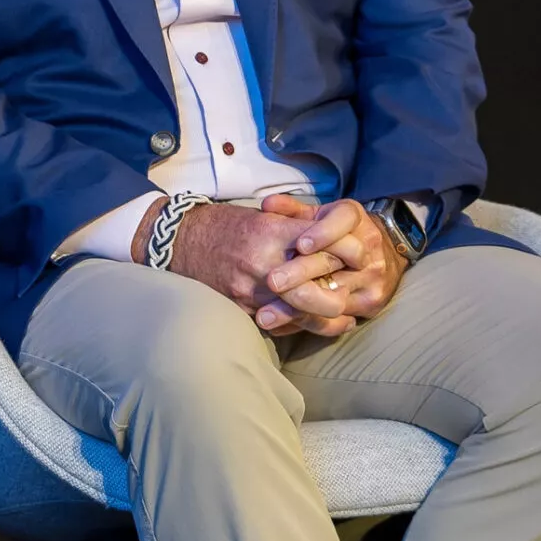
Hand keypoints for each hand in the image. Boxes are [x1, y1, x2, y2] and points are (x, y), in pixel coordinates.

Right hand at [134, 198, 355, 337]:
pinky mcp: (242, 308)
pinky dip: (298, 325)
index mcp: (274, 233)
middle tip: (353, 295)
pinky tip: (312, 324)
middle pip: (319, 293)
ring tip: (344, 317)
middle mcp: (266, 263)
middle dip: (341, 297)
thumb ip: (296, 226)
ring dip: (326, 318)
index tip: (360, 255)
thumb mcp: (263, 216)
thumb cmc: (226, 225)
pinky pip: (278, 323)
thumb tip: (334, 236)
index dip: (350, 253)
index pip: (327, 246)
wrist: (180, 240)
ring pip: (301, 315)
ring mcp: (252, 290)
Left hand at [260, 195, 404, 326]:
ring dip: (296, 306)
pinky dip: (307, 322)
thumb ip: (292, 210)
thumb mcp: (318, 216)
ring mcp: (372, 278)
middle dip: (301, 273)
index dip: (322, 233)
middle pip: (335, 262)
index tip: (299, 245)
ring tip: (266, 313)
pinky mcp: (371, 303)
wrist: (383, 254)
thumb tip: (267, 204)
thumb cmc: (338, 231)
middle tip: (271, 281)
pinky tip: (281, 326)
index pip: (343, 221)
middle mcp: (369, 248)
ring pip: (333, 296)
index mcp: (356, 219)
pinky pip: (337, 318)